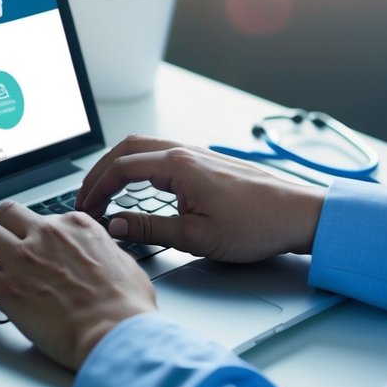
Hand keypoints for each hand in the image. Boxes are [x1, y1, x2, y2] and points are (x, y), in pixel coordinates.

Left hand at [0, 201, 154, 369]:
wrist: (117, 333)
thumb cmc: (127, 308)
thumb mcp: (125, 264)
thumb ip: (104, 252)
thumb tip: (101, 254)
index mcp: (76, 226)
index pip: (41, 217)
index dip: (29, 233)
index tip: (24, 246)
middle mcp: (47, 234)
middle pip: (5, 213)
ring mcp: (24, 257)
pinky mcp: (7, 286)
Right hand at [76, 135, 325, 262]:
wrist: (301, 215)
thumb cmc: (257, 225)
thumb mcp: (195, 237)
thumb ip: (149, 229)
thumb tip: (115, 225)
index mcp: (178, 166)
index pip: (120, 169)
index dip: (96, 189)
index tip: (85, 208)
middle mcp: (186, 152)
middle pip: (127, 149)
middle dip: (101, 172)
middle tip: (87, 197)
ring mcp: (198, 155)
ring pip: (145, 148)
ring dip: (120, 166)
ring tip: (107, 191)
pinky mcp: (208, 163)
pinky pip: (162, 155)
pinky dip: (140, 166)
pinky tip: (141, 187)